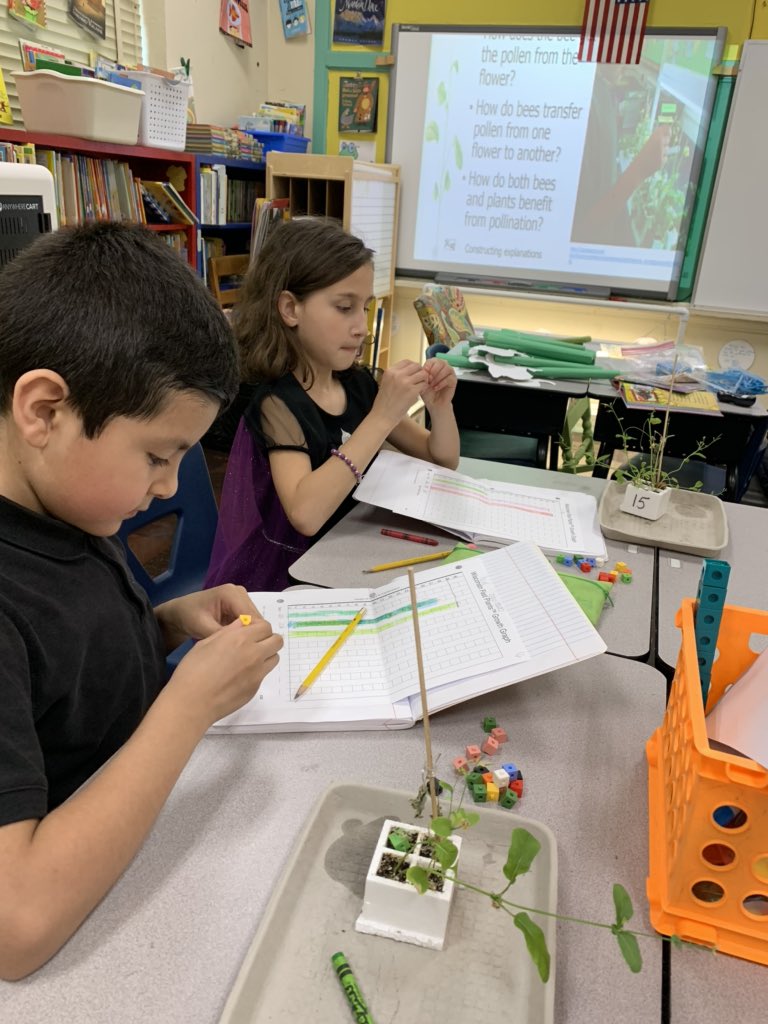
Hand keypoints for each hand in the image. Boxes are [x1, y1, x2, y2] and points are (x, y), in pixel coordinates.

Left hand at [155, 585, 261, 652]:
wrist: (179, 613)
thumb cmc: (188, 617)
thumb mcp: (203, 627)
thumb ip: (222, 635)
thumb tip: (241, 647)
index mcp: (231, 593)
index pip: (251, 616)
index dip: (252, 635)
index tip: (248, 654)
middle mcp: (240, 593)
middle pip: (256, 618)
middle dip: (251, 636)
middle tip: (245, 655)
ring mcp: (241, 599)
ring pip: (255, 621)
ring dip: (249, 635)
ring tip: (241, 650)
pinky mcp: (240, 606)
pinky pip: (249, 622)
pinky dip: (245, 633)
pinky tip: (239, 644)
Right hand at [166, 615, 282, 725]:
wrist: (192, 703)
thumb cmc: (192, 670)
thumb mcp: (206, 643)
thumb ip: (228, 632)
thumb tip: (242, 625)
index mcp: (240, 639)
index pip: (266, 626)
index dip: (259, 627)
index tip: (250, 631)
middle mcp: (254, 654)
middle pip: (277, 641)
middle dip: (268, 639)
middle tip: (254, 644)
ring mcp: (257, 673)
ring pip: (274, 658)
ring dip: (266, 655)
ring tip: (248, 660)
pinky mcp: (255, 689)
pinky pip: (263, 674)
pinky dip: (256, 672)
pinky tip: (239, 677)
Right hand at [372, 360, 428, 426]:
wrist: (382, 416)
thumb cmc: (384, 403)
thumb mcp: (386, 383)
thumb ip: (396, 376)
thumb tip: (409, 371)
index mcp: (389, 371)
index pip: (407, 361)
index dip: (413, 367)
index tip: (414, 374)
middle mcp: (397, 374)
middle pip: (416, 366)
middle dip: (420, 373)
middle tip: (419, 381)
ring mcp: (405, 382)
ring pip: (422, 374)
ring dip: (423, 381)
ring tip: (419, 388)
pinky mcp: (411, 391)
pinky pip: (424, 385)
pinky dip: (424, 389)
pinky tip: (419, 394)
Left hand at [421, 358, 456, 411]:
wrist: (433, 402)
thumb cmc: (427, 391)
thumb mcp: (422, 382)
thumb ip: (423, 374)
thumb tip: (425, 371)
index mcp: (434, 365)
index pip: (432, 360)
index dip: (428, 366)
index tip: (424, 374)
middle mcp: (443, 367)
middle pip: (441, 362)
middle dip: (433, 371)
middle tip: (428, 380)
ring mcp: (450, 373)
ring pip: (446, 368)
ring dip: (438, 377)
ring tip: (432, 385)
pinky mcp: (454, 380)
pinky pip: (449, 378)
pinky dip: (441, 383)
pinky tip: (436, 388)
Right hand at [627, 124, 670, 185]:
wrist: (637, 169)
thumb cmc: (642, 156)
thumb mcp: (649, 144)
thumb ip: (657, 138)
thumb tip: (668, 132)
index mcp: (654, 136)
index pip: (667, 128)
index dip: (668, 131)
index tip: (668, 134)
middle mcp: (659, 142)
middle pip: (668, 139)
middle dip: (665, 143)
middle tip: (655, 148)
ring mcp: (661, 151)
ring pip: (667, 149)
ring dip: (662, 152)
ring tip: (652, 156)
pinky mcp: (662, 160)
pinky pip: (665, 158)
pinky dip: (661, 160)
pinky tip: (654, 163)